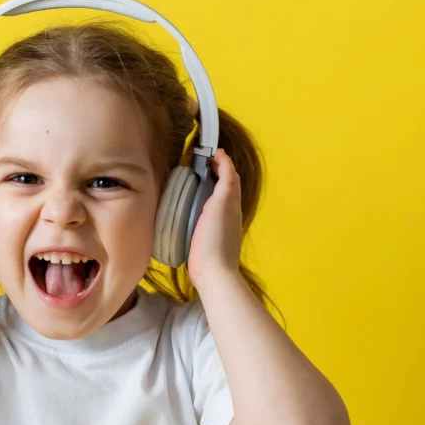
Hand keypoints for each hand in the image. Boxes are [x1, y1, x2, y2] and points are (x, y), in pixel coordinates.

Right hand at [186, 148, 242, 288]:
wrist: (213, 272)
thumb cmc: (215, 237)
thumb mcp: (221, 204)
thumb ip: (225, 183)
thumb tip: (223, 159)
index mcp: (232, 202)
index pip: (230, 176)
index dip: (222, 162)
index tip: (207, 152)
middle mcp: (230, 212)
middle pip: (227, 187)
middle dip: (217, 172)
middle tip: (199, 164)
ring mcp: (222, 226)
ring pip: (219, 200)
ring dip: (211, 187)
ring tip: (194, 181)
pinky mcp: (211, 237)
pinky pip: (210, 213)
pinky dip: (204, 203)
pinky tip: (192, 207)